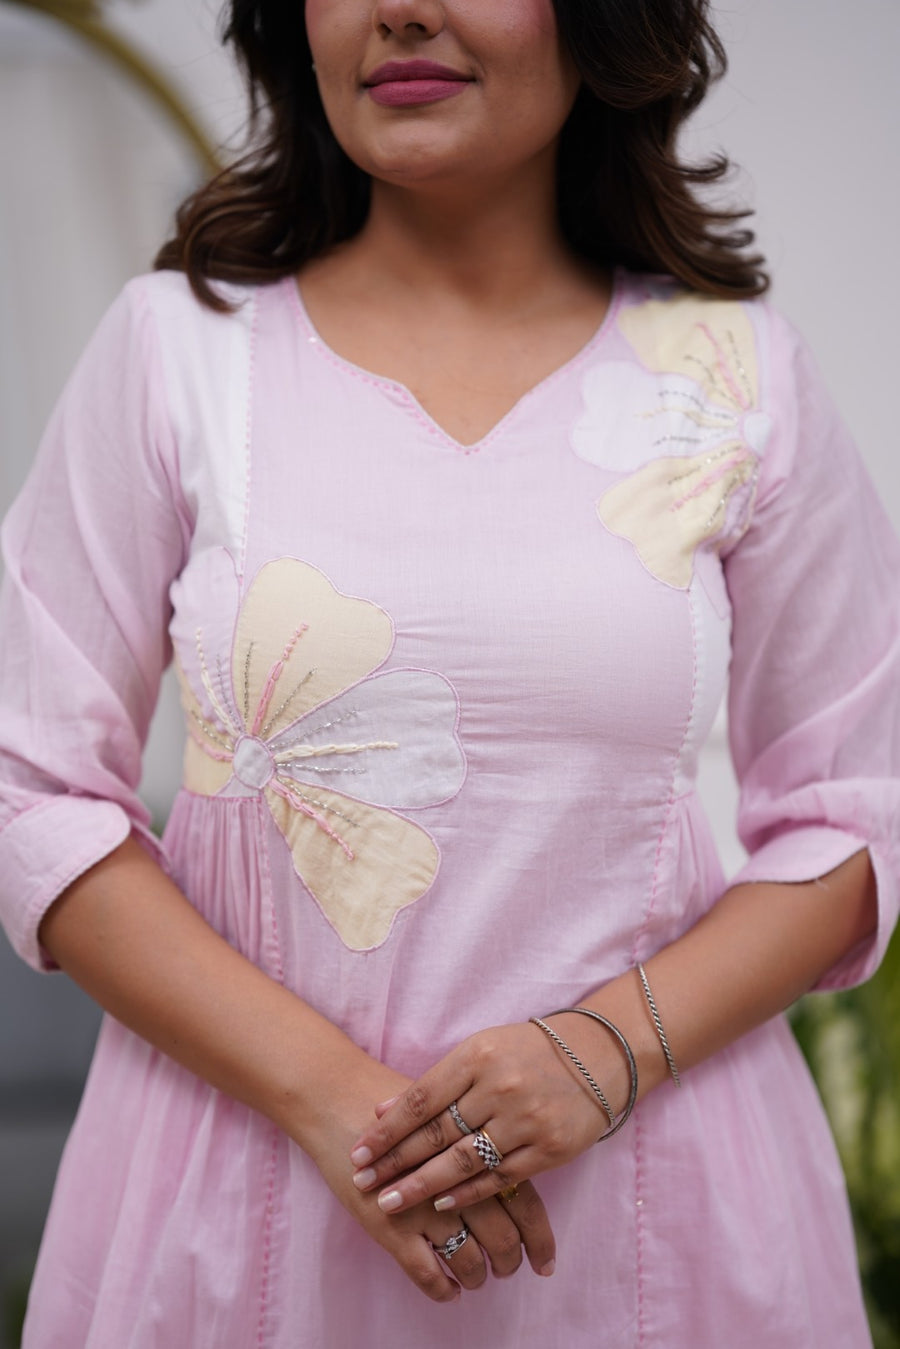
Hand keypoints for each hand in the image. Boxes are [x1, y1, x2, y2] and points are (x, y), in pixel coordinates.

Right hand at [298, 1056, 556, 1300]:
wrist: (338, 1095)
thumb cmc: (397, 1099)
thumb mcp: (448, 1108)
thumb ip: (482, 1137)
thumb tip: (517, 1167)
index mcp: (478, 1148)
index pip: (524, 1203)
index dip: (538, 1238)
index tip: (545, 1264)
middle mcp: (456, 1179)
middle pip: (501, 1236)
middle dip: (508, 1261)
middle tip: (508, 1269)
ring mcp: (424, 1204)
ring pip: (468, 1258)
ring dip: (477, 1276)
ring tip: (478, 1279)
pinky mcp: (390, 1225)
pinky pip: (426, 1272)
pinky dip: (441, 1288)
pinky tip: (448, 1290)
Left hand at [348, 1019, 628, 1214]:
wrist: (597, 1055)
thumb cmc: (525, 1052)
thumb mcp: (479, 1052)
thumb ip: (435, 1083)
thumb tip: (382, 1111)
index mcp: (477, 1057)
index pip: (420, 1100)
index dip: (386, 1131)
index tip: (357, 1154)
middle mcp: (500, 1088)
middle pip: (436, 1134)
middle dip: (394, 1163)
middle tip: (362, 1184)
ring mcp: (526, 1120)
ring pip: (463, 1162)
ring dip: (422, 1186)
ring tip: (390, 1203)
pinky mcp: (549, 1149)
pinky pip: (500, 1178)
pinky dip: (467, 1194)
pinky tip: (442, 1205)